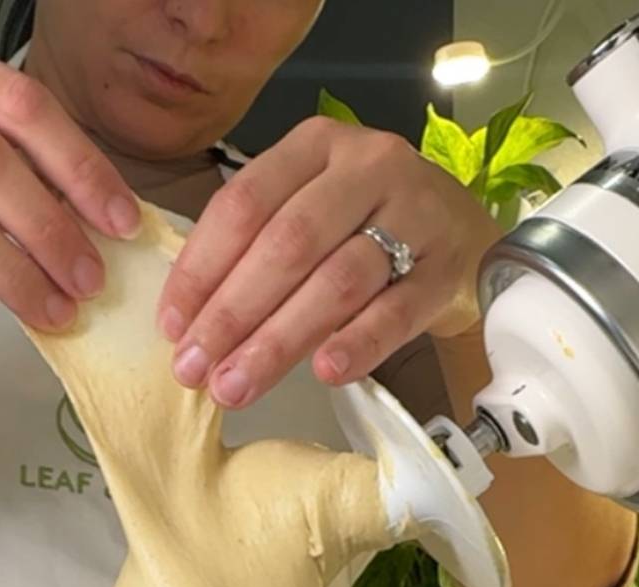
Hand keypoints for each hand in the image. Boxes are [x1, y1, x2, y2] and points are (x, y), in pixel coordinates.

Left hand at [158, 115, 500, 407]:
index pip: (245, 204)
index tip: (171, 326)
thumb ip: (258, 245)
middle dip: (232, 314)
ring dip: (281, 340)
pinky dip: (358, 343)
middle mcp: (366, 168)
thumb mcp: (311, 209)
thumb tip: (190, 322)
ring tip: (238, 386)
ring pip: (337, 280)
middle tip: (195, 370)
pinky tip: (325, 373)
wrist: (467, 237)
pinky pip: (396, 311)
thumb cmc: (369, 227)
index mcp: (315, 147)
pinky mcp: (446, 268)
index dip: (202, 268)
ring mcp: (414, 214)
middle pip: (288, 244)